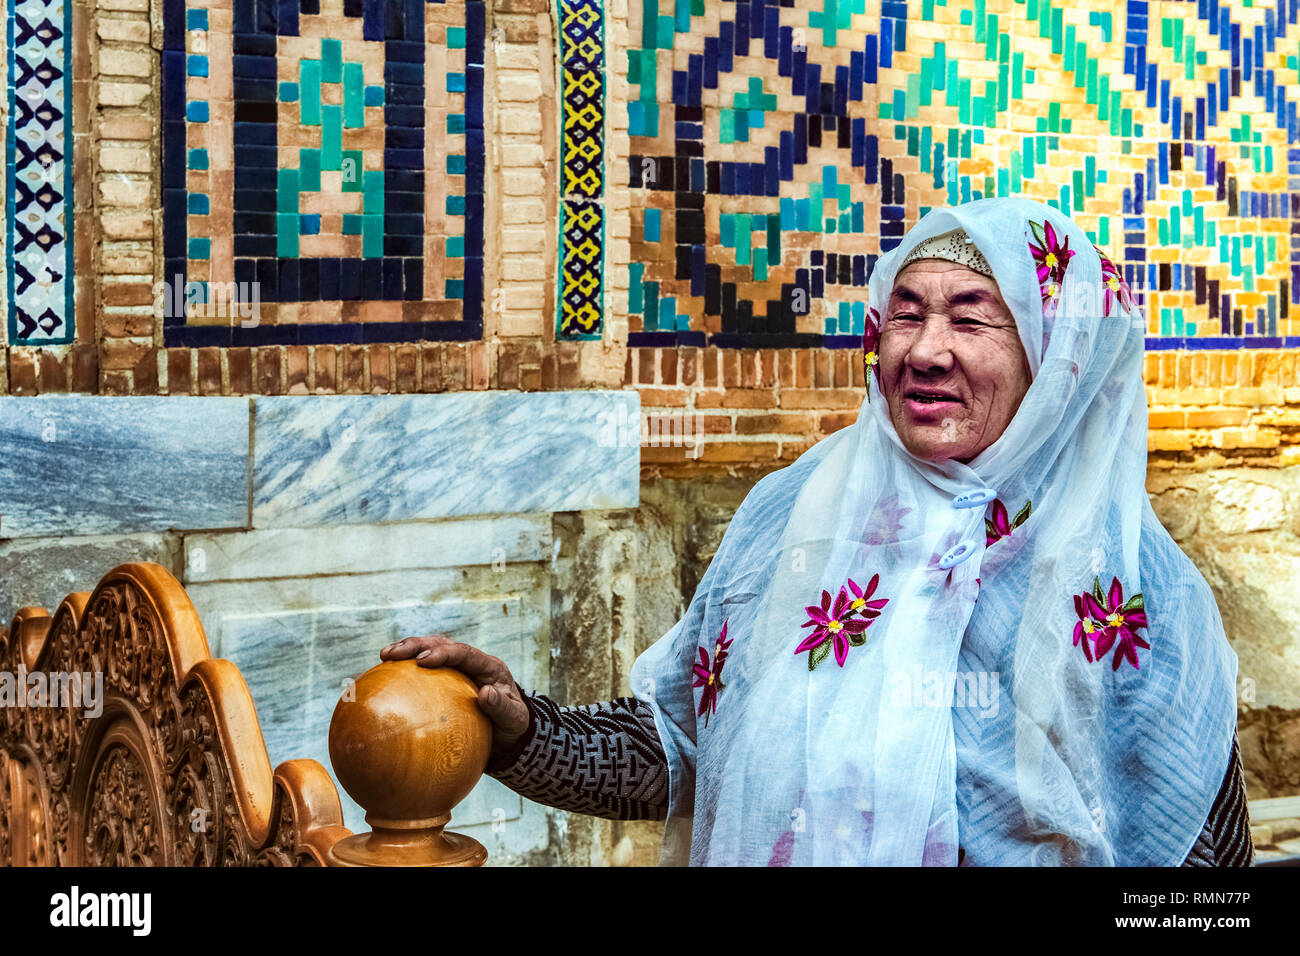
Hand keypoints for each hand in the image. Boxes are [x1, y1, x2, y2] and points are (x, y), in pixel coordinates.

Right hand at [379, 635, 529, 750]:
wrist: (509, 730)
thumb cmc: (512, 725)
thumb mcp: (514, 719)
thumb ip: (502, 708)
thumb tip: (485, 694)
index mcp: (489, 666)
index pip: (464, 653)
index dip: (443, 653)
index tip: (422, 662)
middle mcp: (472, 661)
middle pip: (442, 643)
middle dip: (416, 645)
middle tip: (391, 654)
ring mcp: (458, 668)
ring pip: (430, 649)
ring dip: (407, 650)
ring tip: (384, 656)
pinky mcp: (445, 678)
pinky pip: (424, 671)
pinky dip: (405, 670)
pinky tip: (385, 676)